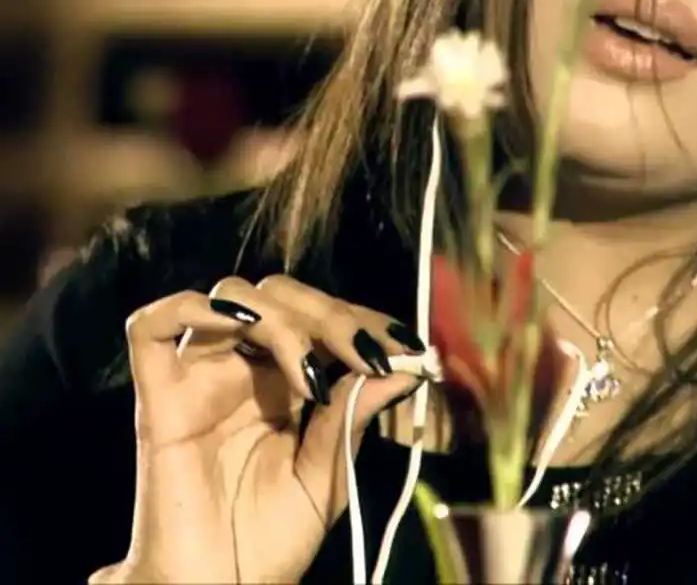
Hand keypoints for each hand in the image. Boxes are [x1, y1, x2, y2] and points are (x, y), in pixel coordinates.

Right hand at [88, 274, 423, 584]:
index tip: (406, 346)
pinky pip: (151, 329)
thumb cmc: (272, 541)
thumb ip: (355, 413)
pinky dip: (192, 307)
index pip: (321, 315)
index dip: (363, 319)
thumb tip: (406, 365)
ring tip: (313, 372)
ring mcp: (199, 378)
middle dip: (332, 314)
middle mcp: (243, 367)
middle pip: (279, 295)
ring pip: (232, 297)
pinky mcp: (158, 401)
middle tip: (367, 353)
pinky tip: (240, 324)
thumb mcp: (330, 471)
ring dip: (282, 318)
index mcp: (286, 378)